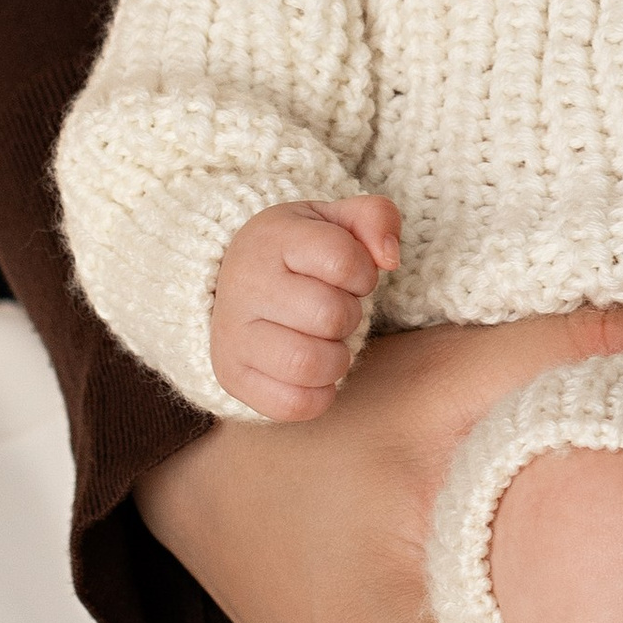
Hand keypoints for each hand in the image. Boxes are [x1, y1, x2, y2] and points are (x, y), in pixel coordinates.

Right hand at [210, 195, 402, 419]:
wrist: (235, 283)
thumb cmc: (298, 252)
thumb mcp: (336, 221)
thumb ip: (375, 218)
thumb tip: (390, 258)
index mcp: (271, 238)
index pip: (343, 260)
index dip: (363, 274)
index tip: (349, 276)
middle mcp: (243, 286)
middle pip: (330, 316)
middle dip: (350, 315)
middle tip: (335, 310)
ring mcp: (231, 335)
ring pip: (309, 365)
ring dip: (337, 358)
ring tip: (325, 341)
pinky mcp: (231, 377)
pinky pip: (293, 404)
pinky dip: (319, 394)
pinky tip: (315, 371)